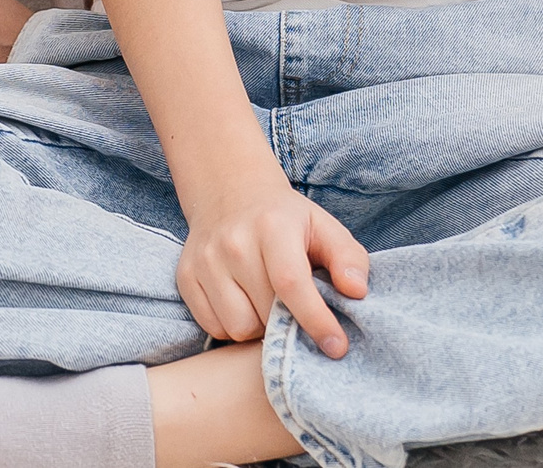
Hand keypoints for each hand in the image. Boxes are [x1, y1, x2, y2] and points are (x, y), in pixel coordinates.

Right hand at [175, 165, 370, 356]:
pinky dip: (233, 327)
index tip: (337, 347)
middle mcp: (233, 242)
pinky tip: (245, 305)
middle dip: (288, 324)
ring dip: (259, 329)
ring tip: (268, 307)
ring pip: (238, 328)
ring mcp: (205, 260)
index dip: (316, 320)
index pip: (291, 283)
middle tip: (298, 313)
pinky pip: (213, 328)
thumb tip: (356, 292)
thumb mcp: (324, 227)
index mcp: (272, 226)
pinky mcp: (186, 277)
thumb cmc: (286, 220)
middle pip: (265, 313)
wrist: (229, 195)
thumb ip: (348, 258)